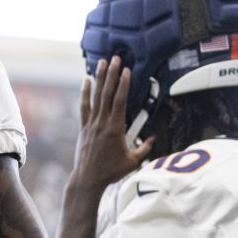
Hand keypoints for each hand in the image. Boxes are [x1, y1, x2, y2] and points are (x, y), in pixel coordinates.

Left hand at [70, 56, 153, 189]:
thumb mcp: (132, 162)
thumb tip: (154, 138)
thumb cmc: (111, 172)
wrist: (88, 179)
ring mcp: (91, 124)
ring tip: (102, 63)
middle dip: (112, 75)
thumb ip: (144, 148)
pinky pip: (84, 107)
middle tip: (116, 58)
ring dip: (100, 78)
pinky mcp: (84, 127)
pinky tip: (86, 80)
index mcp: (116, 129)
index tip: (127, 71)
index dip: (124, 85)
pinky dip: (85, 93)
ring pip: (96, 97)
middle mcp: (102, 123)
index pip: (121, 101)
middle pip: (108, 94)